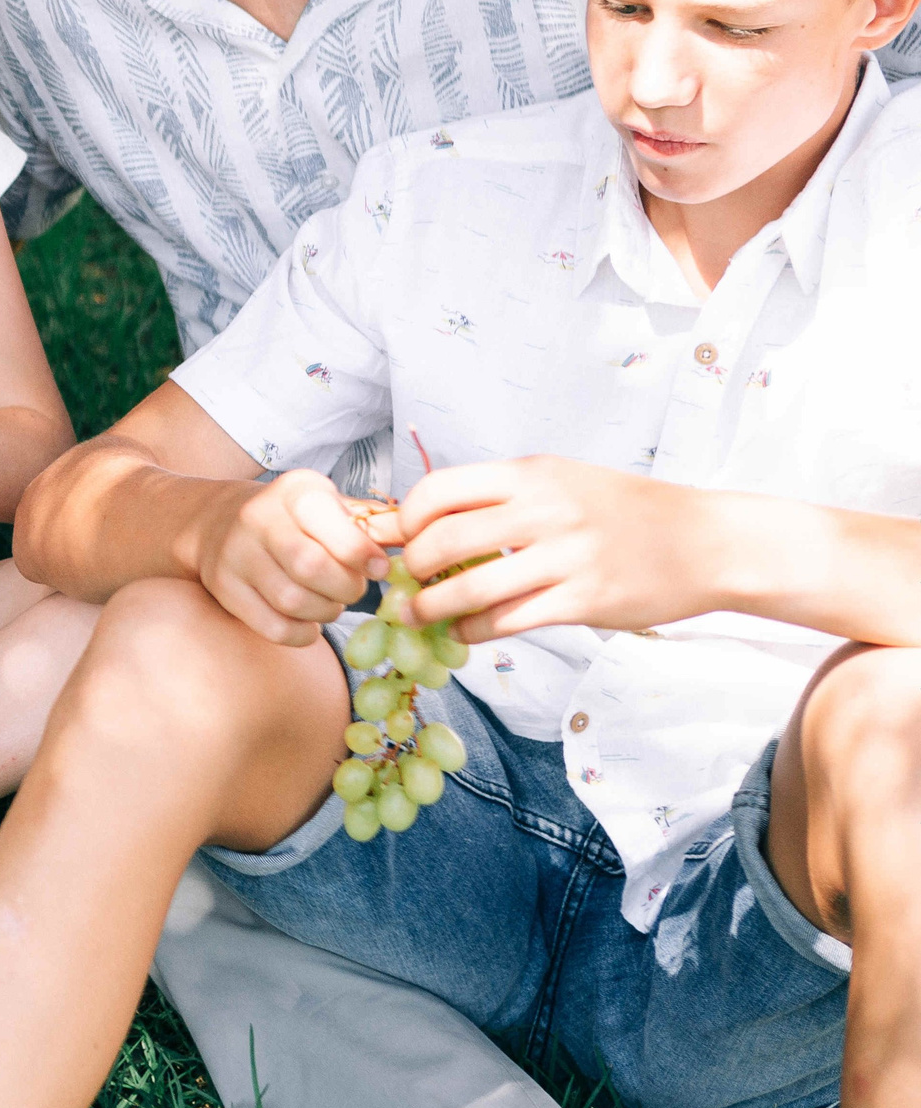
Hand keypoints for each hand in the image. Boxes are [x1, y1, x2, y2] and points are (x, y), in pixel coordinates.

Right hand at [192, 468, 386, 645]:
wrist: (218, 521)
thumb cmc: (291, 517)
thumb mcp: (326, 504)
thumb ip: (368, 522)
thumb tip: (416, 538)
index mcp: (295, 492)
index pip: (334, 528)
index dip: (364, 556)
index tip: (381, 569)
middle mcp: (258, 518)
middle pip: (311, 568)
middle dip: (346, 588)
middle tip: (353, 589)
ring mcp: (235, 555)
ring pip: (293, 602)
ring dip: (326, 611)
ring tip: (329, 602)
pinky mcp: (224, 588)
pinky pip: (274, 628)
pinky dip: (303, 633)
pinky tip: (309, 620)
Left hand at [397, 455, 724, 640]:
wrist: (707, 541)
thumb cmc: (627, 511)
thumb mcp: (562, 482)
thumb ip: (502, 497)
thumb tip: (429, 519)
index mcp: (531, 474)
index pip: (440, 490)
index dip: (406, 520)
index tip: (399, 540)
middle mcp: (545, 509)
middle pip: (443, 540)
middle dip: (410, 568)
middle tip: (403, 584)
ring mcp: (566, 556)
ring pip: (470, 587)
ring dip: (430, 608)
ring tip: (417, 616)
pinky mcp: (584, 600)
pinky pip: (507, 620)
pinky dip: (471, 631)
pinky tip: (464, 632)